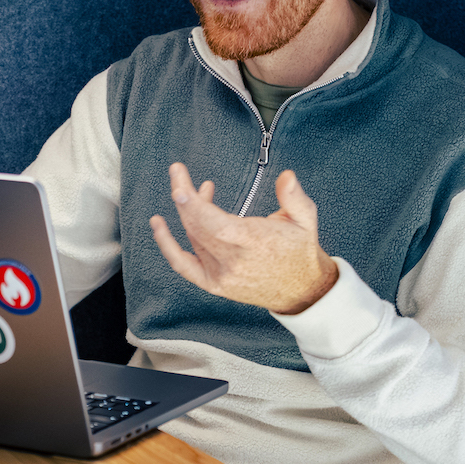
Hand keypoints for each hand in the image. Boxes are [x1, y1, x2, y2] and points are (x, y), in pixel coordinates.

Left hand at [149, 164, 338, 314]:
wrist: (301, 291)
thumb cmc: (299, 251)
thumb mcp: (305, 219)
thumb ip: (293, 196)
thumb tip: (286, 177)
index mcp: (255, 243)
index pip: (215, 225)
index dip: (194, 206)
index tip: (180, 186)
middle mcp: (234, 262)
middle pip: (197, 227)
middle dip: (184, 196)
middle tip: (179, 172)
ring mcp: (221, 275)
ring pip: (192, 238)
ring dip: (186, 211)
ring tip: (191, 191)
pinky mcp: (213, 283)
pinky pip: (182, 264)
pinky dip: (167, 245)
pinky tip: (159, 225)